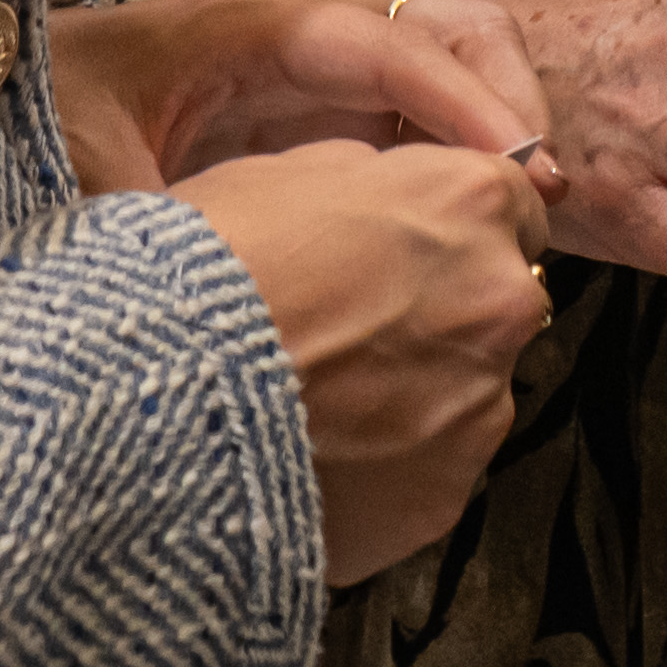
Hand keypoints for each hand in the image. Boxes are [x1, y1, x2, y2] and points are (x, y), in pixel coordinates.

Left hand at [46, 0, 544, 196]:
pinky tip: (462, 243)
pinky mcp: (311, 129)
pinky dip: (447, 174)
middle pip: (437, 44)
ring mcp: (312, 84)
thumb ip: (152, 217)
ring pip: (434, 88)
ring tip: (527, 218)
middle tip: (545, 193)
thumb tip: (221, 289)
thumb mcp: (86, 162)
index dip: (458, 100)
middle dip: (500, 105)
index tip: (517, 163)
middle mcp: (301, 43)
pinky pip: (403, 135)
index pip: (387, 45)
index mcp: (256, 29)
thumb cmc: (40, 109)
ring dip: (485, 139)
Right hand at [177, 142, 550, 579]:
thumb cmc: (205, 271)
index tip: (407, 248)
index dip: (452, 225)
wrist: (155, 403)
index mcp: (470, 203)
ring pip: (468, 388)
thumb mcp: (278, 173)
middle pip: (498, 298)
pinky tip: (319, 457)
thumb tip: (392, 192)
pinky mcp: (448, 493)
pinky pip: (432, 467)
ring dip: (417, 390)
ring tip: (321, 404)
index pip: (512, 202)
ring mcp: (482, 404)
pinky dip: (390, 464)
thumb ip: (367, 179)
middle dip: (443, 309)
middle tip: (351, 331)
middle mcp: (501, 300)